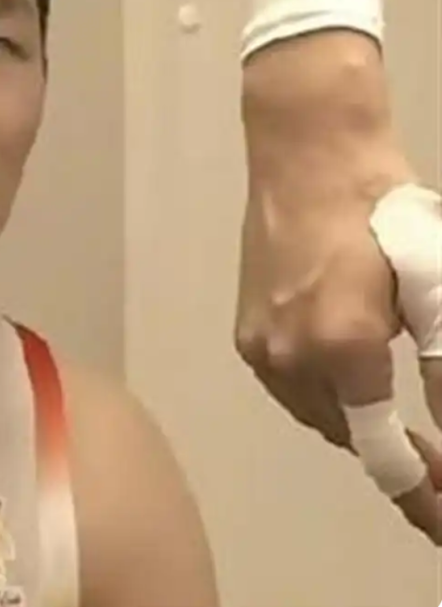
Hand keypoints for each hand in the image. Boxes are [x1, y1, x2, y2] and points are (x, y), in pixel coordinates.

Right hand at [235, 32, 441, 543]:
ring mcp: (260, 345)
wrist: (305, 153)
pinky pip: (287, 385)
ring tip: (383, 390)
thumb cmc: (378, 206)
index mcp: (343, 347)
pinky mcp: (244, 330)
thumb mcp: (432, 283)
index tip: (441, 513)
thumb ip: (440, 366)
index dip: (420, 495)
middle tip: (429, 439)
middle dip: (388, 446)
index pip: (385, 451)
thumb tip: (441, 425)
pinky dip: (318, 389)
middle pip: (347, 436)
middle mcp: (290, 358)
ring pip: (314, 412)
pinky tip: (339, 360)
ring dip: (352, 415)